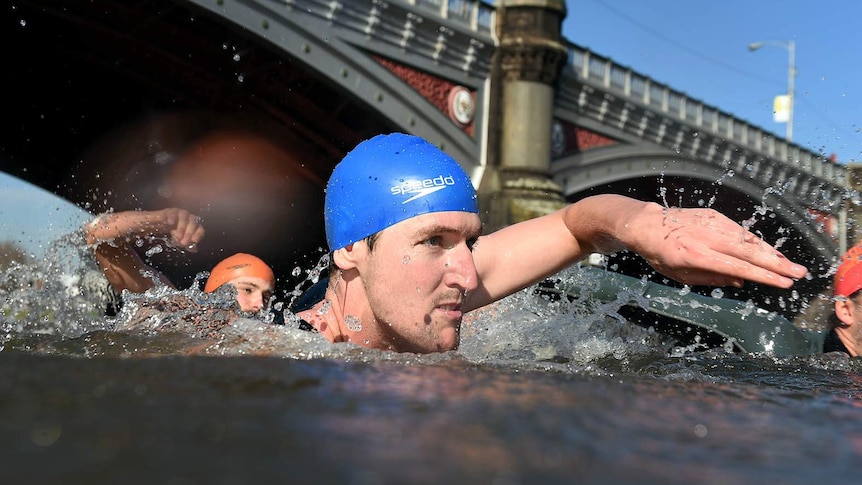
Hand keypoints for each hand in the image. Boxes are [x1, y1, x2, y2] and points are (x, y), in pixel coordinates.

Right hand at [153, 208, 205, 252]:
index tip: (194, 241)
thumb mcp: (181, 241)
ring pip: (184, 217)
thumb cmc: (174, 233)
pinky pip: (173, 212)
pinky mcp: (170, 211)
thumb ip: (188, 245)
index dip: (198, 234)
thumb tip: (194, 249)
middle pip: (192, 222)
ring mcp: (180, 213)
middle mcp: (189, 218)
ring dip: (181, 227)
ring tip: (177, 236)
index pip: (200, 228)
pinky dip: (172, 217)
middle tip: (184, 242)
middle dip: (189, 233)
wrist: (161, 225)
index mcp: (194, 225)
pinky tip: (170, 223)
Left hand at [622, 203, 807, 287]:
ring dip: (772, 252)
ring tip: (790, 265)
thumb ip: (712, 279)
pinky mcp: (714, 215)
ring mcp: (712, 223)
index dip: (763, 276)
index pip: (737, 268)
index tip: (783, 283)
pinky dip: (757, 241)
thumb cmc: (660, 254)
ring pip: (749, 239)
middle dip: (777, 264)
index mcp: (696, 256)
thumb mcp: (680, 274)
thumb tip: (741, 282)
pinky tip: (770, 251)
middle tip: (799, 273)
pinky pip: (741, 230)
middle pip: (749, 252)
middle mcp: (707, 238)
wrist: (646, 224)